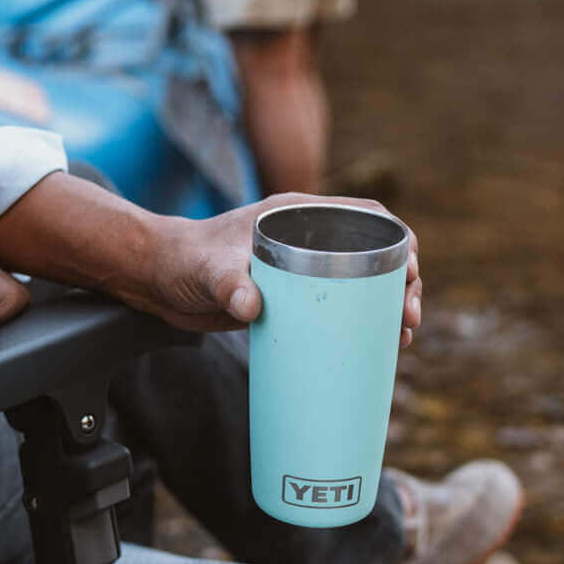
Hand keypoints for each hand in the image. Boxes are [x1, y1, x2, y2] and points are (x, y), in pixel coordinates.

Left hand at [130, 195, 422, 344]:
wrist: (156, 279)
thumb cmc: (181, 260)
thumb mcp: (207, 271)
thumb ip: (228, 284)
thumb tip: (251, 306)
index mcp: (296, 214)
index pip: (366, 216)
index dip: (396, 240)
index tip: (408, 274)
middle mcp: (306, 237)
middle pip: (373, 253)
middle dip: (402, 283)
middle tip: (407, 319)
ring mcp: (302, 267)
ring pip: (362, 282)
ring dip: (387, 307)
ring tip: (402, 338)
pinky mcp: (292, 296)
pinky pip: (339, 305)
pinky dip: (361, 324)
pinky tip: (376, 349)